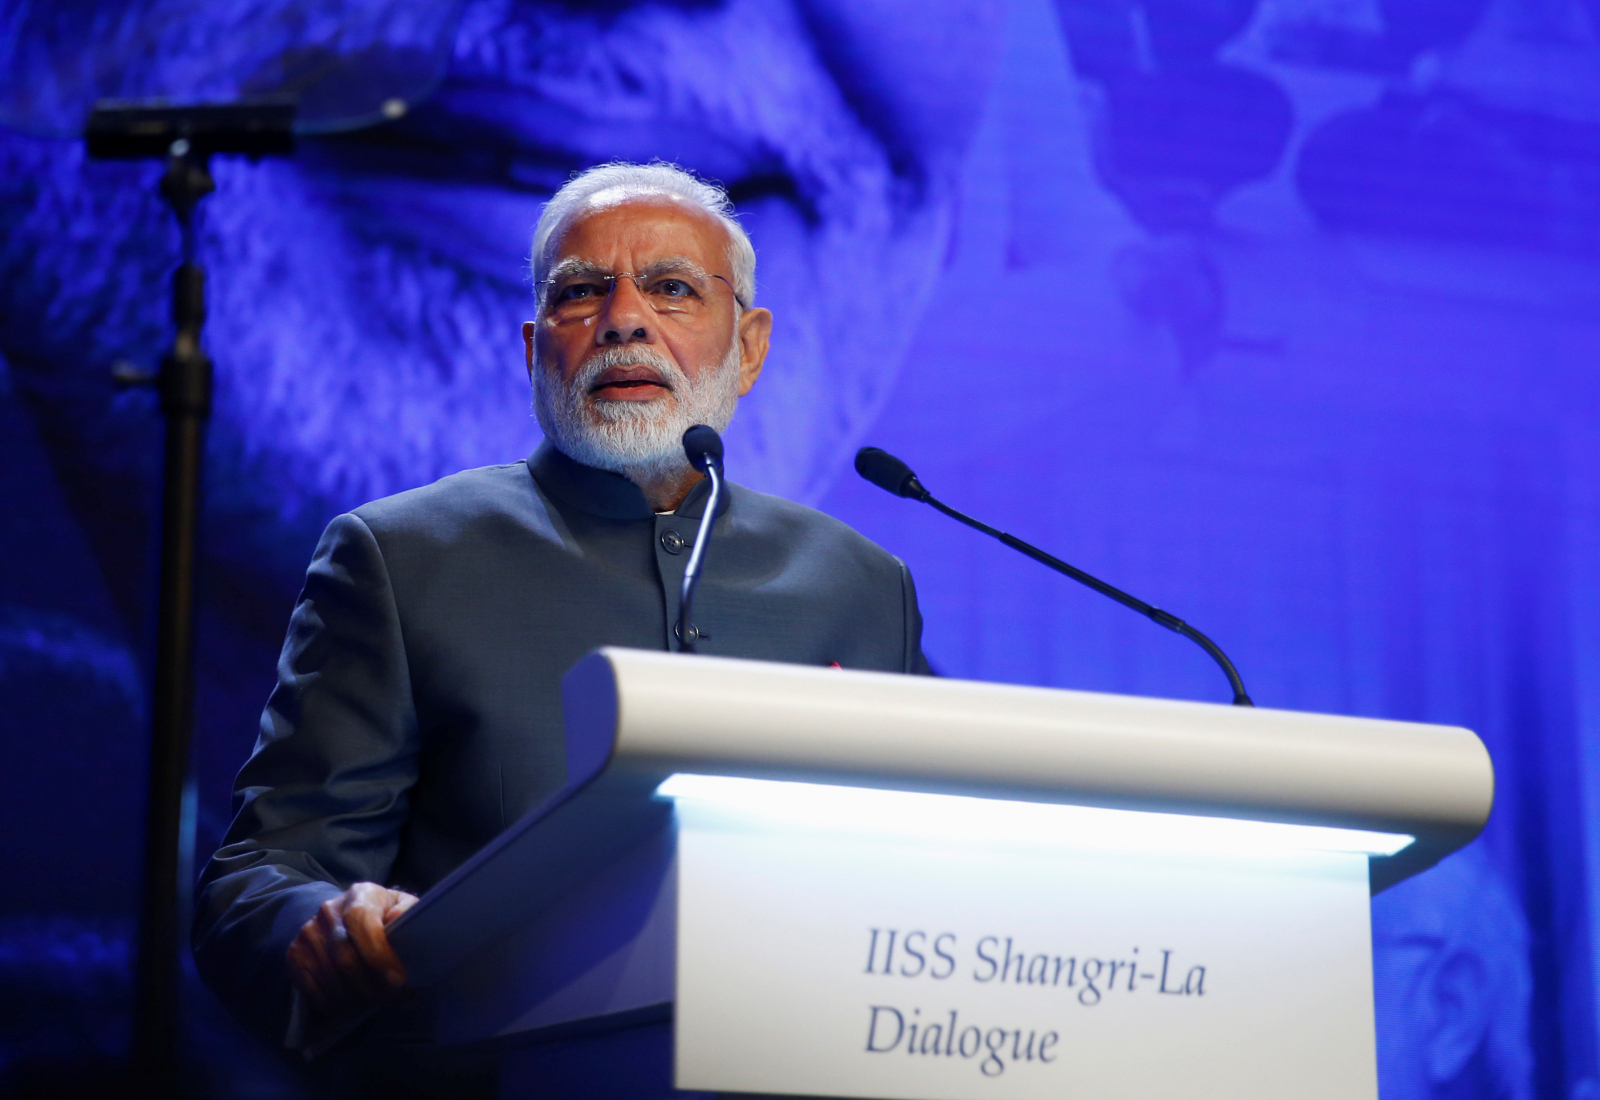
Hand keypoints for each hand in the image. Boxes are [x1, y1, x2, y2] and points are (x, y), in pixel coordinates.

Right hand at [287, 882, 418, 1018]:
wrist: (351, 919)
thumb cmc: (386, 918)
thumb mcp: (404, 909)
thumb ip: (407, 913)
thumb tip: (398, 917)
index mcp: (360, 894)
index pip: (361, 921)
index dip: (378, 954)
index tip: (399, 979)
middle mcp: (328, 911)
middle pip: (345, 958)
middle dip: (373, 986)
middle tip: (395, 999)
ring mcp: (308, 933)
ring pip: (330, 979)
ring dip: (358, 999)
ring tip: (379, 1001)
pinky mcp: (295, 955)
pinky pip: (313, 990)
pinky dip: (337, 1005)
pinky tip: (355, 1004)